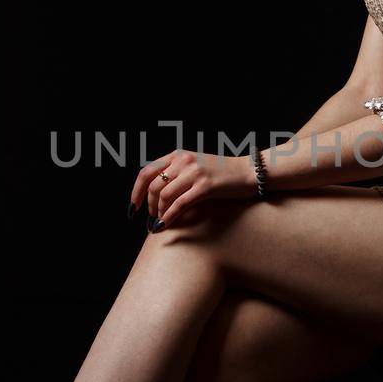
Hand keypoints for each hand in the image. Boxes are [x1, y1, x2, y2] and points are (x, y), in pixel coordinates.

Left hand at [130, 150, 257, 228]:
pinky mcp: (205, 186)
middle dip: (149, 206)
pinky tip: (165, 226)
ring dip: (159, 213)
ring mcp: (194, 172)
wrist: (249, 172)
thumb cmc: (223, 175)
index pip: (146, 172)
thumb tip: (156, 198)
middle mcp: (183, 160)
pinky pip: (179, 204)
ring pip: (164, 196)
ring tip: (161, 223)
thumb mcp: (195, 168)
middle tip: (152, 218)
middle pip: (153, 186)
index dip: (136, 192)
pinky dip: (169, 217)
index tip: (133, 208)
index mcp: (178, 155)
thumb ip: (176, 175)